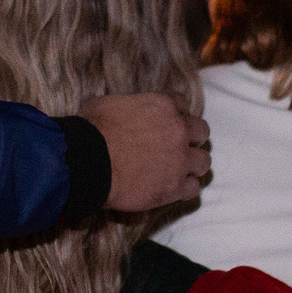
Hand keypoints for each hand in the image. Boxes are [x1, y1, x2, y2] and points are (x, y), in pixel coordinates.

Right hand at [82, 94, 211, 212]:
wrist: (88, 163)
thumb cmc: (91, 131)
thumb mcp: (105, 104)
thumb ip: (122, 105)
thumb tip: (115, 108)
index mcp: (163, 106)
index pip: (182, 103)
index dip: (174, 114)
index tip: (167, 122)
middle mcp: (178, 130)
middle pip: (201, 131)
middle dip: (191, 138)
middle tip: (178, 146)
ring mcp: (180, 160)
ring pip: (203, 161)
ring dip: (192, 164)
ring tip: (179, 170)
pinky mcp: (175, 186)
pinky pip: (193, 188)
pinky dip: (184, 188)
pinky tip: (173, 188)